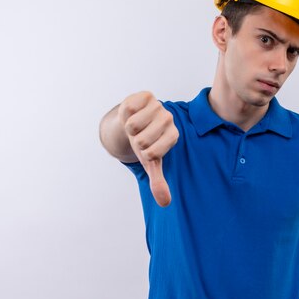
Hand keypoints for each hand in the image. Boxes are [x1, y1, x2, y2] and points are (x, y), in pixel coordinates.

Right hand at [118, 91, 178, 206]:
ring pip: (132, 124)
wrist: (134, 122)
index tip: (146, 149)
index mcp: (173, 136)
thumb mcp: (150, 164)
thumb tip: (165, 203)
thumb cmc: (145, 144)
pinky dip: (125, 113)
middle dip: (133, 141)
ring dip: (129, 127)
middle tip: (139, 136)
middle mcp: (169, 119)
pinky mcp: (146, 95)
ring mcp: (159, 106)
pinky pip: (129, 107)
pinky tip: (132, 114)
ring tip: (135, 126)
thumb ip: (158, 182)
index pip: (151, 152)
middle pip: (140, 139)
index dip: (142, 153)